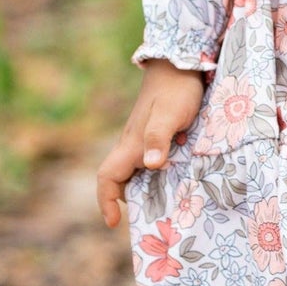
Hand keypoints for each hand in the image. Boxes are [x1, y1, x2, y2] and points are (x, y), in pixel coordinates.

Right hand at [96, 59, 205, 227]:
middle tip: (151, 221)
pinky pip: (150, 163)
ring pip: (135, 172)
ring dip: (144, 190)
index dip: (106, 201)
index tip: (114, 222)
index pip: (107, 177)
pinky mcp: (157, 135)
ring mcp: (143, 140)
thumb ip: (158, 138)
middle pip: (120, 180)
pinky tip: (177, 182)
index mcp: (130, 144)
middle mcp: (133, 145)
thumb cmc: (176, 89)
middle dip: (127, 202)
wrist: (180, 63)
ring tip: (167, 208)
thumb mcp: (169, 114)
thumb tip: (150, 165)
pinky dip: (157, 177)